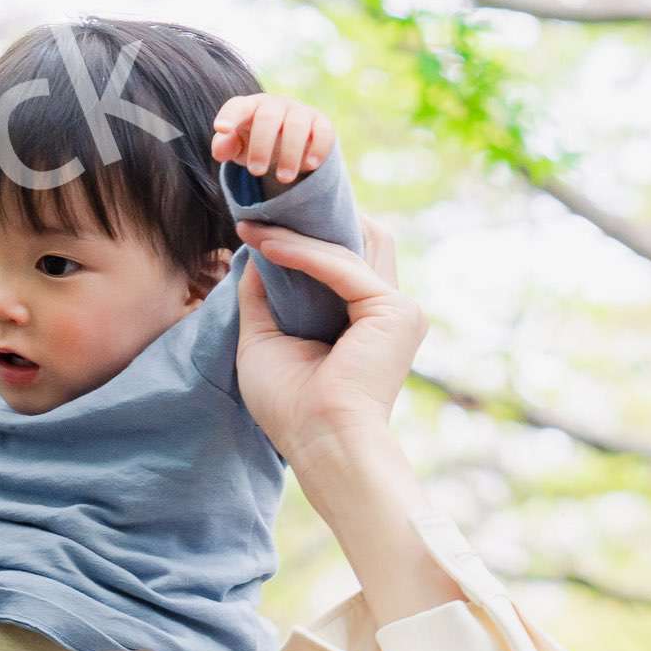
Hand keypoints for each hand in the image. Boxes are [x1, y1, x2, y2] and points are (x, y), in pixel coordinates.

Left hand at [210, 93, 334, 187]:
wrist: (286, 140)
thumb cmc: (254, 141)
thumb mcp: (236, 147)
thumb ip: (224, 147)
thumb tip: (220, 151)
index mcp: (250, 107)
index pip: (237, 106)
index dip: (229, 116)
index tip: (221, 128)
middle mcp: (275, 104)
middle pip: (268, 117)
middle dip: (261, 146)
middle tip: (256, 171)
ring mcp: (299, 111)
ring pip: (296, 125)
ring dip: (290, 154)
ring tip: (283, 179)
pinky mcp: (321, 123)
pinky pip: (323, 131)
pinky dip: (318, 148)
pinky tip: (309, 166)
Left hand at [235, 213, 422, 470]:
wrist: (321, 443)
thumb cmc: (292, 408)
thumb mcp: (265, 340)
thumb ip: (263, 296)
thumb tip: (253, 252)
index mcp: (366, 320)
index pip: (347, 257)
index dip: (311, 234)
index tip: (263, 221)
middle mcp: (389, 310)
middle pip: (361, 240)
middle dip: (314, 219)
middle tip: (265, 206)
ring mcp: (397, 308)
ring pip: (353, 244)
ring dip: (299, 231)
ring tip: (254, 223)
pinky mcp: (393, 310)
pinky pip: (341, 266)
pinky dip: (301, 252)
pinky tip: (266, 245)